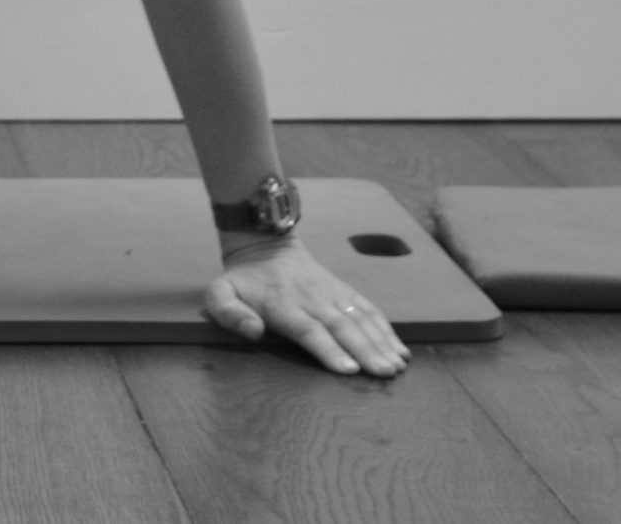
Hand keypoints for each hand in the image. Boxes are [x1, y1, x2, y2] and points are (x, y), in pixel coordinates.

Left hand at [204, 235, 410, 376]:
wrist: (265, 245)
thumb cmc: (243, 281)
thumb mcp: (220, 293)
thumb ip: (228, 312)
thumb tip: (253, 332)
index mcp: (283, 305)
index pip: (309, 330)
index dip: (329, 349)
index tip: (349, 369)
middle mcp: (312, 299)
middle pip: (342, 327)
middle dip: (365, 351)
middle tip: (384, 373)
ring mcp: (332, 293)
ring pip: (360, 318)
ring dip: (381, 343)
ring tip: (397, 365)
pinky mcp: (345, 291)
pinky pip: (369, 309)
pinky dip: (386, 329)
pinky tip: (400, 350)